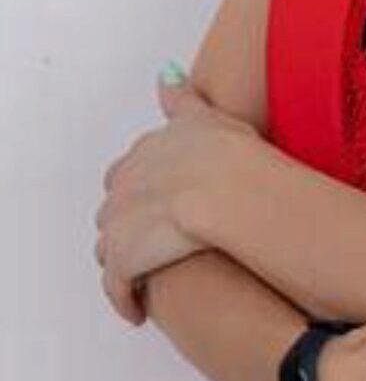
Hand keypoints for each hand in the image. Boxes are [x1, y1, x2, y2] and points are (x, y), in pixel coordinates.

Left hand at [94, 64, 259, 325]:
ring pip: (111, 246)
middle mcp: (128, 181)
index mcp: (148, 149)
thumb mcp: (214, 116)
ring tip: (154, 275)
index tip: (165, 206)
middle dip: (132, 227)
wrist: (239, 191)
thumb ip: (184, 99)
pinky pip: (116, 285)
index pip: (128, 172)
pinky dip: (125, 298)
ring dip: (127, 262)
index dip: (144, 192)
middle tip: (163, 243)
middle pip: (114, 209)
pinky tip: (141, 308)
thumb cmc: (240, 155)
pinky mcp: (126, 256)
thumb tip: (166, 72)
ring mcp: (123, 219)